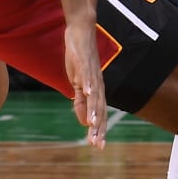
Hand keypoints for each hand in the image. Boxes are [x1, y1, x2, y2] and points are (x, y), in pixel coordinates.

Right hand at [63, 15, 106, 148]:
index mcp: (96, 90)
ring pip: (95, 95)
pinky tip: (87, 93)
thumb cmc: (80, 58)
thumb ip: (81, 102)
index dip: (100, 130)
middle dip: (99, 127)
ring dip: (94, 111)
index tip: (98, 146)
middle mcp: (98, 84)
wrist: (80, 32)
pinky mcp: (84, 62)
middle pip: (100, 108)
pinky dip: (88, 85)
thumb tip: (85, 122)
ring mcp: (92, 73)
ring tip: (93, 126)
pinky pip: (87, 76)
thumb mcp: (78, 83)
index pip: (100, 114)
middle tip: (97, 144)